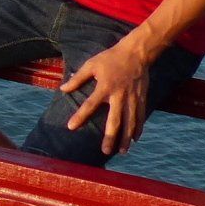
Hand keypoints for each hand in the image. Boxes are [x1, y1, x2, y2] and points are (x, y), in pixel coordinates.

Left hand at [60, 40, 153, 154]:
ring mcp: (132, 99)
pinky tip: (135, 140)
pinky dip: (138, 129)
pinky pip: (141, 117)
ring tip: (122, 151)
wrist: (136, 53)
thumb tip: (62, 89)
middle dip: (110, 137)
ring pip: (130, 122)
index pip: (90, 105)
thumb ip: (77, 78)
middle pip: (114, 120)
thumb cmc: (110, 58)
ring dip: (126, 138)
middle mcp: (119, 95)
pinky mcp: (142, 99)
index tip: (71, 127)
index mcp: (105, 87)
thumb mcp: (91, 65)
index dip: (80, 116)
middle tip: (104, 151)